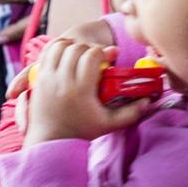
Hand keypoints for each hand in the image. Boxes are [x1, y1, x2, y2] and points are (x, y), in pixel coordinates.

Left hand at [20, 35, 153, 145]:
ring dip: (73, 46)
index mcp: (80, 90)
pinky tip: (67, 55)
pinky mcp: (39, 78)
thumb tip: (148, 102)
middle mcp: (62, 81)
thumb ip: (130, 113)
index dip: (104, 51)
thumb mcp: (109, 124)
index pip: (91, 56)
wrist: (51, 140)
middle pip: (76, 48)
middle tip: (98, 57)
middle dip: (90, 48)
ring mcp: (48, 78)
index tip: (112, 55)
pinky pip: (47, 52)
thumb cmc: (82, 131)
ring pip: (60, 46)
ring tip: (82, 54)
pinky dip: (58, 48)